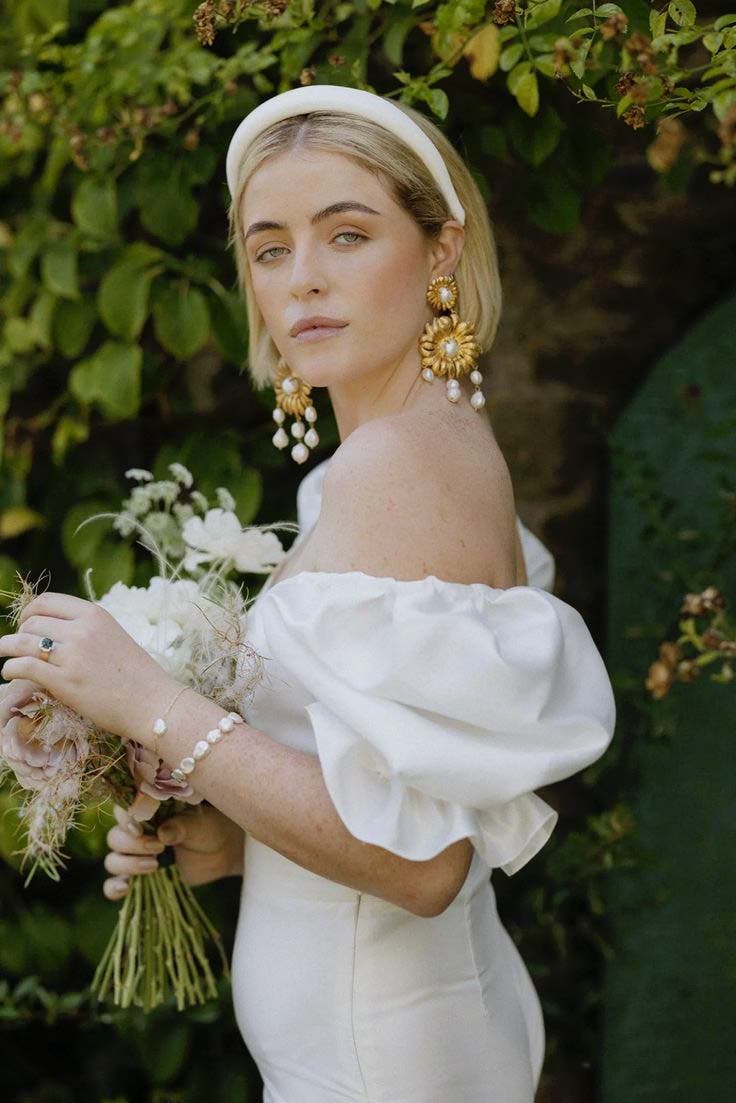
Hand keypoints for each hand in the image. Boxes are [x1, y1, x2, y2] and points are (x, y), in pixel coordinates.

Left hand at [0, 591, 180, 742]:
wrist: (153, 701)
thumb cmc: (137, 674)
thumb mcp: (113, 637)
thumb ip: (86, 630)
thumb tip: (53, 632)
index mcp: (94, 615)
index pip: (47, 602)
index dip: (29, 612)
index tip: (25, 623)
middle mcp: (81, 630)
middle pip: (32, 622)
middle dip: (19, 633)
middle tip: (17, 646)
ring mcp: (72, 655)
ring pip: (22, 642)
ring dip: (7, 648)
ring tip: (4, 654)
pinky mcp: (65, 681)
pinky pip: (24, 666)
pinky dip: (11, 668)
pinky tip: (9, 673)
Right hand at [103, 800, 244, 899]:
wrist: (222, 851)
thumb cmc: (209, 828)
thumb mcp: (200, 824)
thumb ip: (181, 826)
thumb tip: (163, 833)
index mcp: (147, 810)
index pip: (123, 811)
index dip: (125, 821)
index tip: (139, 830)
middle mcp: (136, 831)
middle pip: (115, 838)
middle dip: (133, 845)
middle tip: (159, 848)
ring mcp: (135, 855)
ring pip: (113, 860)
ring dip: (128, 864)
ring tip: (154, 865)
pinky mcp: (138, 875)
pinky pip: (114, 883)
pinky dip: (113, 888)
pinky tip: (125, 889)